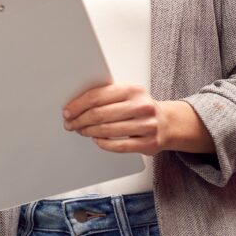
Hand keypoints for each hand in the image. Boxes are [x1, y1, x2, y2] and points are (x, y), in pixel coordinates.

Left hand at [63, 84, 213, 155]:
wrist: (168, 123)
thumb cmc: (140, 108)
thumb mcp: (127, 94)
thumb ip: (106, 95)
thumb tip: (75, 104)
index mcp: (132, 90)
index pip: (97, 96)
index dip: (78, 105)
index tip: (67, 112)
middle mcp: (141, 106)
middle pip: (99, 114)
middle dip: (80, 120)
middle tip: (70, 124)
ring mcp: (147, 125)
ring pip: (107, 130)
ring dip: (89, 132)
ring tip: (81, 131)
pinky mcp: (148, 143)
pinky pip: (119, 146)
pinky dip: (103, 143)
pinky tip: (96, 140)